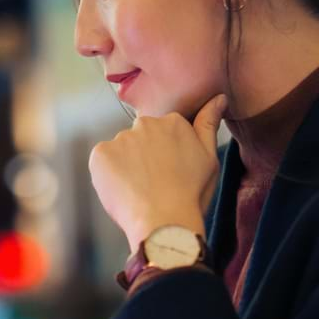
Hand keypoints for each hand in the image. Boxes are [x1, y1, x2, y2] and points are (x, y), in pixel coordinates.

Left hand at [89, 93, 226, 250]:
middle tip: (154, 184)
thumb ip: (208, 124)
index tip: (169, 174)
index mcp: (172, 122)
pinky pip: (102, 162)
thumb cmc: (191, 194)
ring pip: (120, 151)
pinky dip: (108, 175)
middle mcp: (145, 123)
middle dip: (144, 157)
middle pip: (139, 139)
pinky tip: (124, 190)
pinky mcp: (100, 154)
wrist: (164, 221)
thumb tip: (219, 97)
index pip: (161, 134)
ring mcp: (120, 138)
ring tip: (140, 190)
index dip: (164, 157)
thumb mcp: (209, 158)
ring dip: (125, 166)